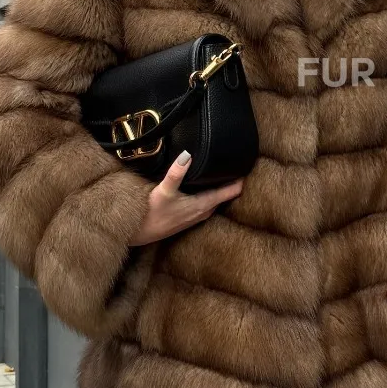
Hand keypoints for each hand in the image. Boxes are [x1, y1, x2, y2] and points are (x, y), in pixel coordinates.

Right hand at [130, 151, 244, 245]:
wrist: (139, 233)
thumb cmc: (152, 214)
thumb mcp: (163, 191)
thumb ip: (176, 173)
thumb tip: (187, 154)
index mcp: (203, 205)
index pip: (230, 192)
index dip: (239, 179)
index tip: (247, 165)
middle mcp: (204, 212)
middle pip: (225, 196)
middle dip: (232, 182)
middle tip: (238, 165)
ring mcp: (197, 216)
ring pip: (216, 200)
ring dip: (221, 189)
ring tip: (225, 174)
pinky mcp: (189, 217)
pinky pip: (207, 204)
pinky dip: (211, 194)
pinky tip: (204, 187)